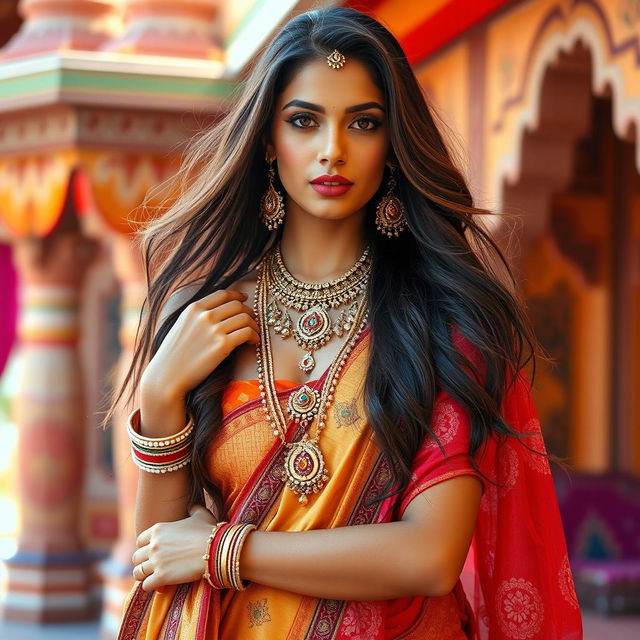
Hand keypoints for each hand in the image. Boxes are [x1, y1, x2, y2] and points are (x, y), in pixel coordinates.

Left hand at [132, 505, 216, 591]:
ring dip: (144, 576)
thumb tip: (194, 506)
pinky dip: (151, 587)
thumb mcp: (200, 515)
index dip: (144, 548)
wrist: (216, 548)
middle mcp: (153, 545)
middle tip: (151, 567)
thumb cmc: (209, 531)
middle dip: (142, 562)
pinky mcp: (162, 576)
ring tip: (151, 578)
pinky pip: (146, 585)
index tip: (150, 553)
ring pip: (138, 572)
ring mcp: (156, 561)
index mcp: (158, 529)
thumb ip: (193, 509)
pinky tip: (159, 586)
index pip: (139, 541)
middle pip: (136, 557)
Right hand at [140, 289, 259, 423]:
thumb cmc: (173, 356)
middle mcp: (204, 316)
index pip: (223, 294)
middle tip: (252, 322)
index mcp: (193, 308)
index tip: (245, 300)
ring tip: (254, 334)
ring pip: (245, 318)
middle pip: (237, 305)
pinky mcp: (222, 345)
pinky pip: (247, 332)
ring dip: (254, 325)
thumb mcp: (182, 326)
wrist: (166, 376)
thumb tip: (219, 312)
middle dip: (249, 312)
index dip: (237, 296)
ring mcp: (214, 329)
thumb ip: (198, 316)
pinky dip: (254, 336)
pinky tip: (252, 343)